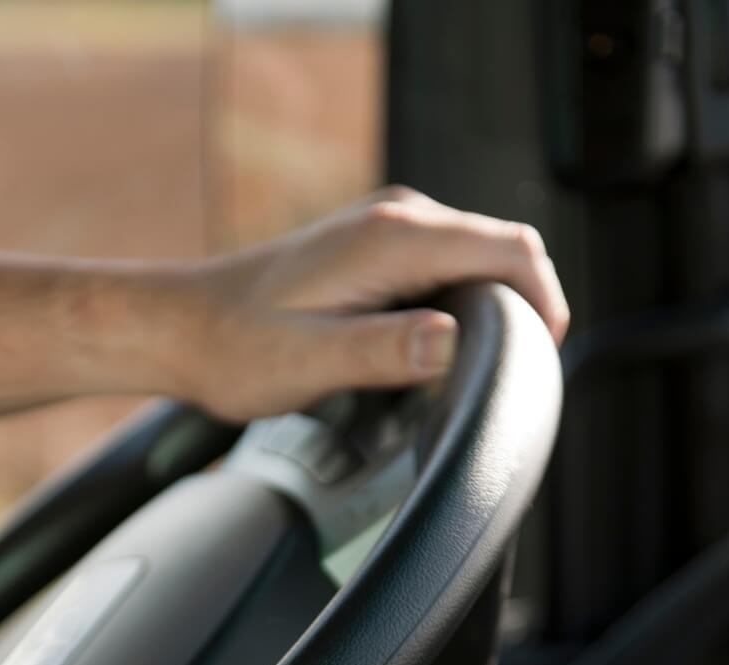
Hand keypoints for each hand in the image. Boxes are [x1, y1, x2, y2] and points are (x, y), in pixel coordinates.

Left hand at [188, 186, 569, 419]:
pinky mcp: (379, 250)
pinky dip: (460, 309)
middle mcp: (399, 218)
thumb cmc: (237, 350)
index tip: (539, 361)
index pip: (510, 248)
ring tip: (472, 375)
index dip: (543, 302)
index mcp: (394, 238)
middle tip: (507, 382)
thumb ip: (383, 351)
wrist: (184, 328)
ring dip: (490, 313)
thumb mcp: (310, 363)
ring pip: (478, 261)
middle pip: (504, 250)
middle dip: (522, 311)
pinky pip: (447, 270)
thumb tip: (451, 341)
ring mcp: (390, 229)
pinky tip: (437, 357)